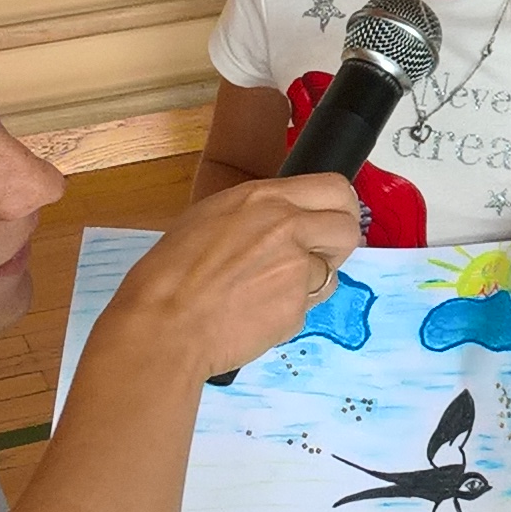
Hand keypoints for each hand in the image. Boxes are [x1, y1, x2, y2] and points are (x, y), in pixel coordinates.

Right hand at [113, 175, 364, 377]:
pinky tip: (254, 317)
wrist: (163, 324)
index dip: (340, 207)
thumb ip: (257, 216)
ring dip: (308, 284)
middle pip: (347, 228)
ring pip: (329, 273)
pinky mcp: (297, 307)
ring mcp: (297, 268)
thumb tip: (283, 223)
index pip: (334, 187)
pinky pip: (306, 307)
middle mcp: (288, 226)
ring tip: (267, 294)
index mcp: (264, 197)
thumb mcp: (210, 218)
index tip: (331, 221)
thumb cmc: (169, 273)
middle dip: (337, 245)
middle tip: (315, 259)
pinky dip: (288, 313)